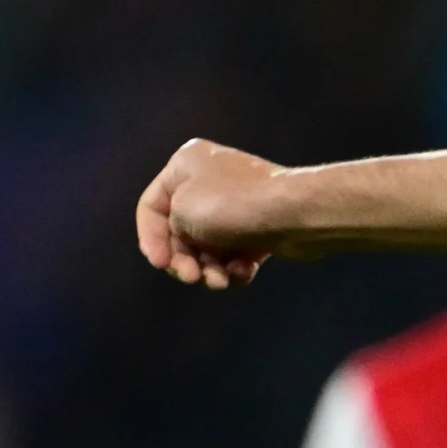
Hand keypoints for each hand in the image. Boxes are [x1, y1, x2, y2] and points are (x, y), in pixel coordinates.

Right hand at [136, 140, 289, 288]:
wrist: (296, 214)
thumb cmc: (232, 207)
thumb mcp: (182, 212)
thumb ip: (170, 226)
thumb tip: (188, 240)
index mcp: (185, 165)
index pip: (152, 205)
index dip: (150, 238)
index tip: (160, 264)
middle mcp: (209, 180)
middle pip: (181, 231)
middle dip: (185, 260)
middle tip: (193, 278)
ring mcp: (237, 204)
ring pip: (210, 247)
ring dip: (211, 270)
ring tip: (221, 282)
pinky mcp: (260, 227)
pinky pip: (237, 253)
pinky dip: (236, 267)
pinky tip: (244, 272)